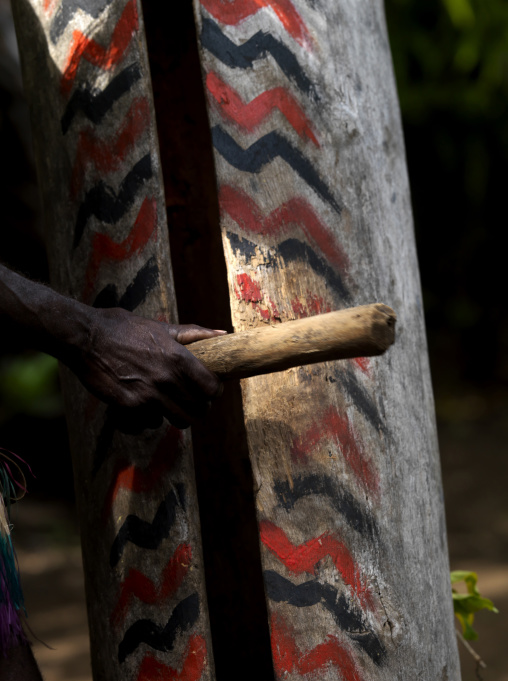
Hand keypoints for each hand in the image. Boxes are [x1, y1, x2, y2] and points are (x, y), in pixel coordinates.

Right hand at [69, 307, 225, 429]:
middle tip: (192, 400)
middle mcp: (166, 378)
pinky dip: (151, 417)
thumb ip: (193, 334)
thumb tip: (223, 334)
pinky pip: (151, 422)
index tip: (209, 389)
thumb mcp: (160, 327)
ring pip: (179, 421)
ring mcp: (148, 395)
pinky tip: (145, 404)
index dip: (214, 391)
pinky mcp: (129, 406)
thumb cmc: (123, 328)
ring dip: (179, 415)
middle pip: (199, 409)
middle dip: (199, 406)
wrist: (84, 337)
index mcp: (178, 358)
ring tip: (171, 404)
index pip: (212, 389)